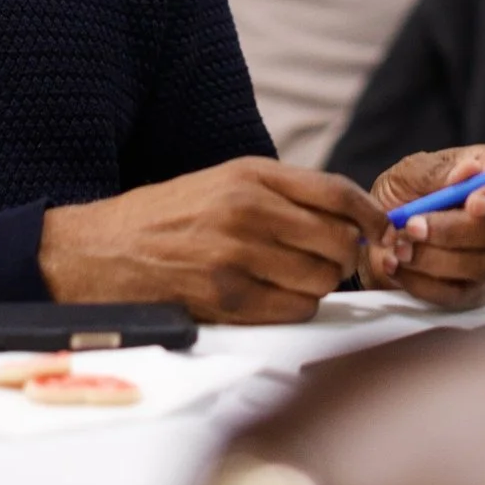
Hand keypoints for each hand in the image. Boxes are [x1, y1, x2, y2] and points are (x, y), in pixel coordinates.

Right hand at [40, 156, 390, 323]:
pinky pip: (293, 309)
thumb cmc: (165, 217)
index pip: (338, 193)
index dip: (371, 215)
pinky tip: (272, 298)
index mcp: (251, 174)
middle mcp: (247, 210)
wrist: (101, 252)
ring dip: (317, 285)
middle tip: (330, 261)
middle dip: (345, 257)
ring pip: (320, 279)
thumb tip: (349, 218)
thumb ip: (282, 194)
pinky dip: (294, 308)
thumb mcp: (224, 180)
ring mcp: (237, 255)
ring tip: (290, 278)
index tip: (383, 230)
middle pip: (338, 240)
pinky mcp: (225, 297)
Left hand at [360, 146, 484, 309]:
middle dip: (455, 231)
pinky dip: (422, 281)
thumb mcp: (413, 171)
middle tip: (413, 225)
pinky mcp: (476, 292)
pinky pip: (459, 294)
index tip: (473, 202)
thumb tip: (470, 170)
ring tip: (399, 246)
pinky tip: (396, 264)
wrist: (381, 231)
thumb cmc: (406, 192)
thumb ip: (440, 171)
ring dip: (435, 258)